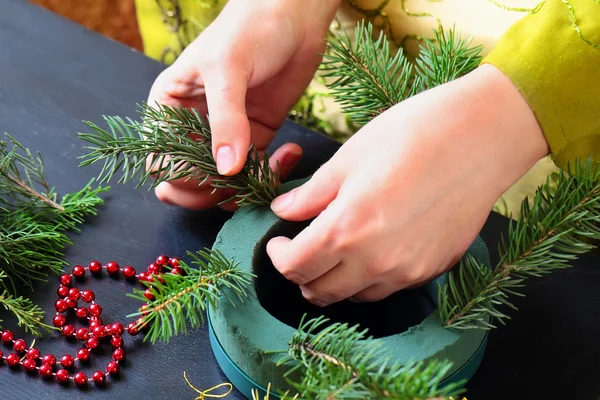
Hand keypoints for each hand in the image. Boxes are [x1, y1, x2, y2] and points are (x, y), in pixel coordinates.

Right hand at [147, 0, 339, 209]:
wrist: (294, 16)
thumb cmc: (250, 29)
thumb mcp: (228, 69)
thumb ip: (226, 119)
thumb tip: (225, 168)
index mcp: (169, 106)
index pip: (161, 161)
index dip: (181, 177)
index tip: (211, 172)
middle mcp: (193, 125)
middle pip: (189, 181)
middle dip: (212, 191)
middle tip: (239, 184)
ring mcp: (226, 134)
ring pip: (223, 182)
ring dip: (245, 187)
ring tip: (268, 169)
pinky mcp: (256, 137)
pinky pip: (255, 172)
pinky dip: (270, 175)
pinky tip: (289, 153)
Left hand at [267, 64, 549, 305]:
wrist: (483, 135)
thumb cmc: (413, 134)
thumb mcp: (349, 157)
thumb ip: (311, 193)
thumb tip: (283, 210)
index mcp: (347, 227)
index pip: (295, 266)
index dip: (278, 256)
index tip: (278, 242)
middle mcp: (375, 260)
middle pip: (320, 291)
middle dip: (301, 274)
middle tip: (301, 249)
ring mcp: (407, 270)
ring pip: (354, 297)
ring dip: (335, 281)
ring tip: (335, 252)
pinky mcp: (433, 269)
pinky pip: (388, 289)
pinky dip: (368, 279)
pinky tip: (371, 251)